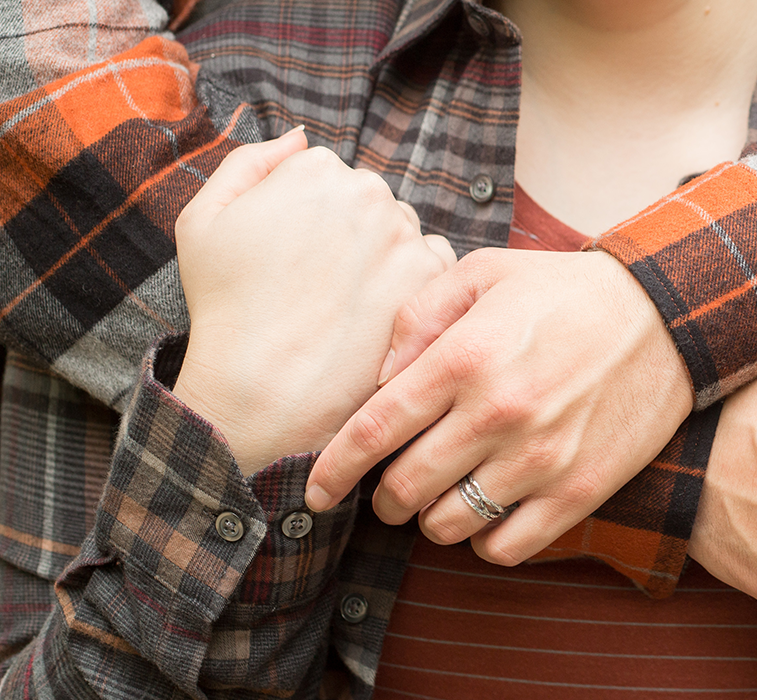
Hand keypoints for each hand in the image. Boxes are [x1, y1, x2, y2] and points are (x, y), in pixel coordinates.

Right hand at [173, 130, 453, 472]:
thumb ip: (250, 162)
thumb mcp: (204, 220)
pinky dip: (414, 284)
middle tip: (319, 287)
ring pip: (402, 231)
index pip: (324, 175)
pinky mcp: (431, 278)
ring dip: (384, 257)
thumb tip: (299, 136)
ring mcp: (405, 234)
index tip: (292, 259)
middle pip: (368, 201)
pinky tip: (378, 313)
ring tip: (346, 305)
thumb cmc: (227, 307)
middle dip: (350, 234)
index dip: (305, 219)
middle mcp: (368, 192)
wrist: (265, 389)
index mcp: (315, 169)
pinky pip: (434, 264)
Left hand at [305, 247, 692, 564]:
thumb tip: (378, 380)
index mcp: (465, 359)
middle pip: (404, 488)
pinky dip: (483, 541)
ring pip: (448, 526)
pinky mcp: (579, 492)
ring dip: (432, 518)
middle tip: (392, 486)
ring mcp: (541, 461)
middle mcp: (498, 415)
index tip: (317, 491)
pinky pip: (505, 548)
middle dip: (384, 496)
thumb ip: (418, 318)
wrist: (666, 318)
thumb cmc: (565, 294)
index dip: (333, 470)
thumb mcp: (485, 275)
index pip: (375, 431)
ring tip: (445, 495)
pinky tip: (488, 512)